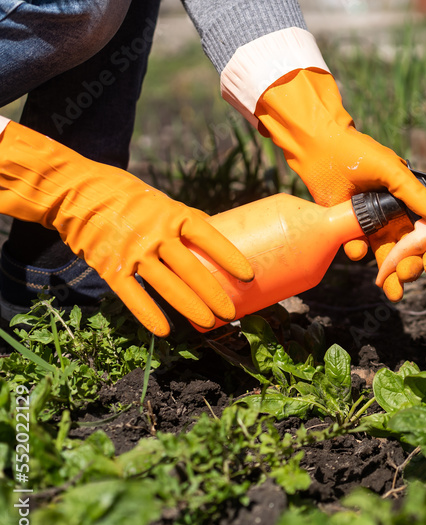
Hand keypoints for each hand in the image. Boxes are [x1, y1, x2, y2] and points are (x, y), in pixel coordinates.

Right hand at [0, 122, 253, 335]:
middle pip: (191, 269)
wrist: (77, 193)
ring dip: (190, 307)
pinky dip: (148, 314)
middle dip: (214, 294)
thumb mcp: (162, 202)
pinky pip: (133, 295)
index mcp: (174, 215)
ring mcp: (134, 252)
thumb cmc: (128, 197)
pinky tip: (164, 330)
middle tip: (232, 314)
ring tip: (209, 323)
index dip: (230, 258)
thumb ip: (184, 221)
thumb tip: (215, 234)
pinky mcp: (111, 266)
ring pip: (167, 285)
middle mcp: (156, 234)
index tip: (249, 277)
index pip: (209, 237)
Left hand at [254, 68, 425, 298]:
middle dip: (413, 267)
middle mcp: (395, 216)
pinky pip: (358, 249)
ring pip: (388, 256)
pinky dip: (358, 252)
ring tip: (394, 290)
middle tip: (408, 275)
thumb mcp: (392, 170)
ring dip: (393, 275)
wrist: (319, 148)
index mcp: (411, 202)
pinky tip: (357, 249)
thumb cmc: (359, 153)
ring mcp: (372, 224)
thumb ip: (414, 194)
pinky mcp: (350, 228)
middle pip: (411, 250)